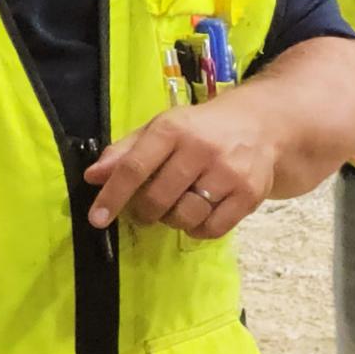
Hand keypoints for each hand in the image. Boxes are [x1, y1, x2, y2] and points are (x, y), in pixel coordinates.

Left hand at [86, 96, 288, 237]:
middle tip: (146, 210)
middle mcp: (201, 148)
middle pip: (158, 198)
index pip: (134, 167)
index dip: (112, 196)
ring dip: (173, 220)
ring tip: (177, 208)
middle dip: (144, 212)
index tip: (97, 219)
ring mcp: (229, 172)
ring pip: (185, 217)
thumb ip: (125, 152)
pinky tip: (199, 215)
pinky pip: (213, 229)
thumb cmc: (201, 129)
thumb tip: (94, 177)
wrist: (260, 125)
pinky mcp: (250, 193)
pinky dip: (198, 229)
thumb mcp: (162, 129)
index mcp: (173, 129)